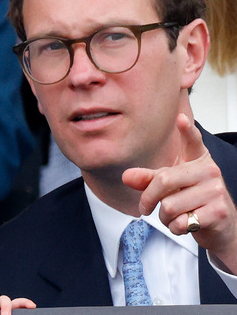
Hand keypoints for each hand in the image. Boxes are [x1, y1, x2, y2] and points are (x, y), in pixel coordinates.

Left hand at [123, 113, 236, 272]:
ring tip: (172, 216)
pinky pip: (181, 221)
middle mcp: (209, 172)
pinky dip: (174, 227)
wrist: (219, 227)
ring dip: (163, 217)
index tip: (180, 119)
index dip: (187, 130)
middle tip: (145, 207)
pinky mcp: (218, 212)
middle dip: (148, 198)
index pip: (193, 141)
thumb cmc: (193, 200)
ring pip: (169, 205)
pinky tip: (183, 224)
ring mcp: (216, 191)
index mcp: (198, 160)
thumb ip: (148, 179)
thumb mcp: (171, 186)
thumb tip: (127, 176)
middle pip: (164, 180)